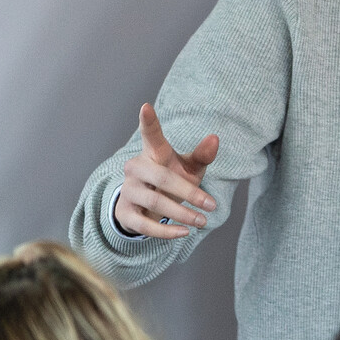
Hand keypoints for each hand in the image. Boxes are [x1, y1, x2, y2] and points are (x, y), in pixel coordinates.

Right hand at [113, 103, 219, 239]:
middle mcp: (136, 168)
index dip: (148, 122)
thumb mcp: (189, 169)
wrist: (145, 207)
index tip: (146, 107)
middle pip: (162, 178)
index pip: (150, 135)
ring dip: (181, 214)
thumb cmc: (172, 181)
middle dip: (189, 193)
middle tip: (212, 206)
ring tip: (203, 221)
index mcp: (153, 152)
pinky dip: (165, 231)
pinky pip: (144, 224)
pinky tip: (184, 233)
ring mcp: (128, 190)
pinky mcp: (124, 212)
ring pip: (155, 201)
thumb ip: (202, 156)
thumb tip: (215, 139)